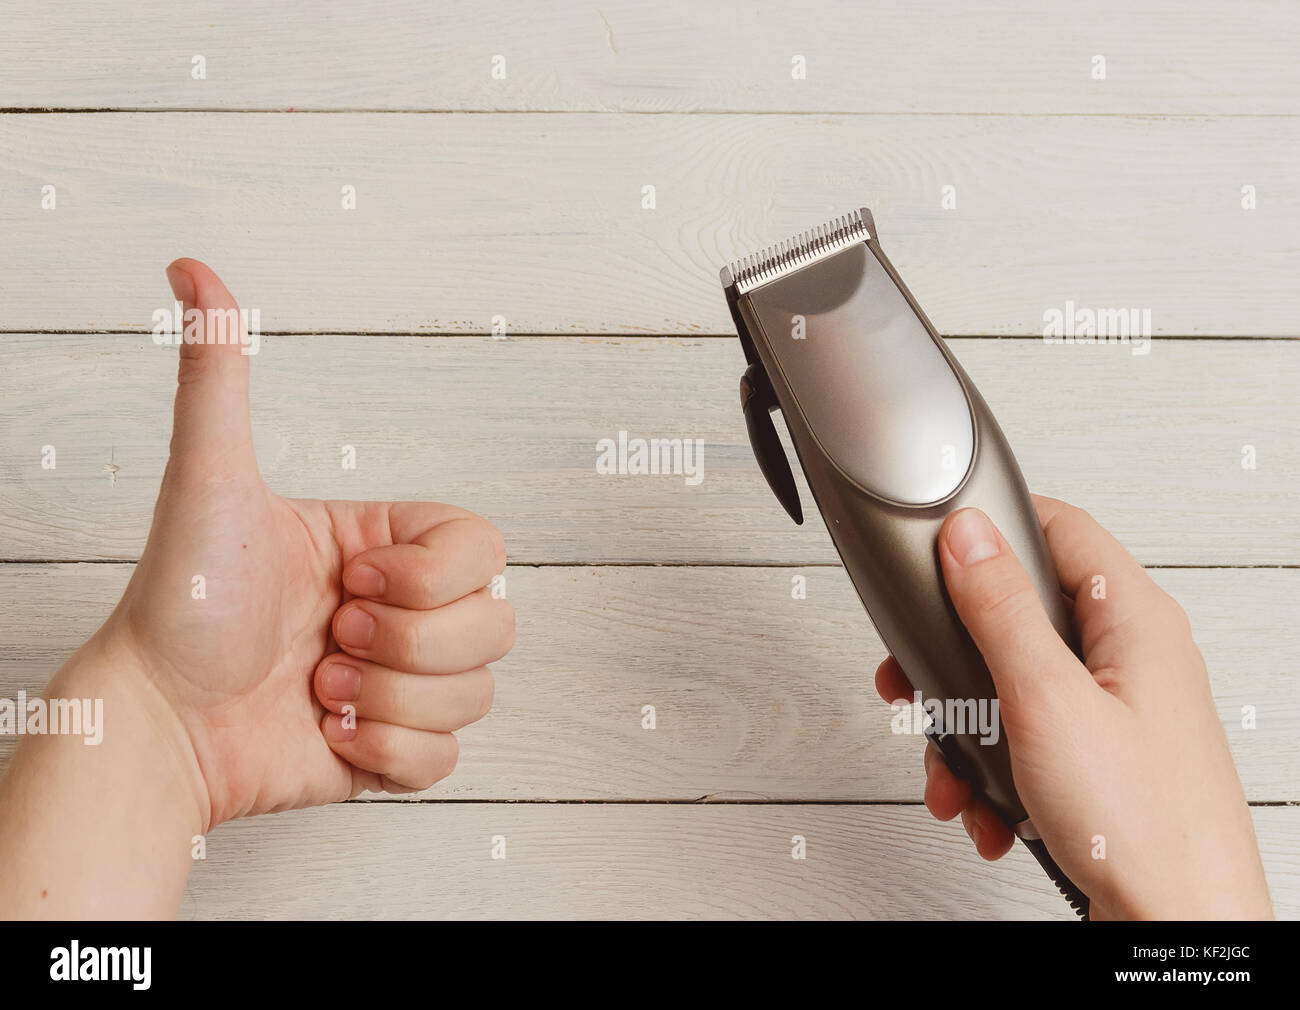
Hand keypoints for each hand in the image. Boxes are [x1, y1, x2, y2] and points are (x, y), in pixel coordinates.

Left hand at [120, 258, 513, 823]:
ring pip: (479, 692)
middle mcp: (403, 610)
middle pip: (496, 624)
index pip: (485, 549)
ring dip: (389, 700)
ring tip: (318, 688)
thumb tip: (192, 270)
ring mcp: (402, 680)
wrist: (155, 726)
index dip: (428, 578)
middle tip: (326, 639)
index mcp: (385, 546)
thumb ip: (217, 376)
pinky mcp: (393, 748)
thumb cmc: (179, 604)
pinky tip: (329, 732)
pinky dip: (388, 754)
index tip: (352, 582)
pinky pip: (450, 757)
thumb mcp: (209, 481)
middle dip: (404, 645)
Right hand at [875, 497, 1271, 919]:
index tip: (940, 544)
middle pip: (1022, 616)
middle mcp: (1130, 658)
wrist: (1178, 929)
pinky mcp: (1102, 760)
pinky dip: (994, 771)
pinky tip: (986, 807)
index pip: (1061, 527)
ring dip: (969, 730)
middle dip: (958, 658)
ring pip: (1014, 687)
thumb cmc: (1142, 824)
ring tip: (955, 771)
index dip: (997, 524)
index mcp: (1134, 620)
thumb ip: (1000, 609)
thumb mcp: (1046, 700)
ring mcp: (1117, 711)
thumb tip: (969, 534)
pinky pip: (1028, 741)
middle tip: (919, 679)